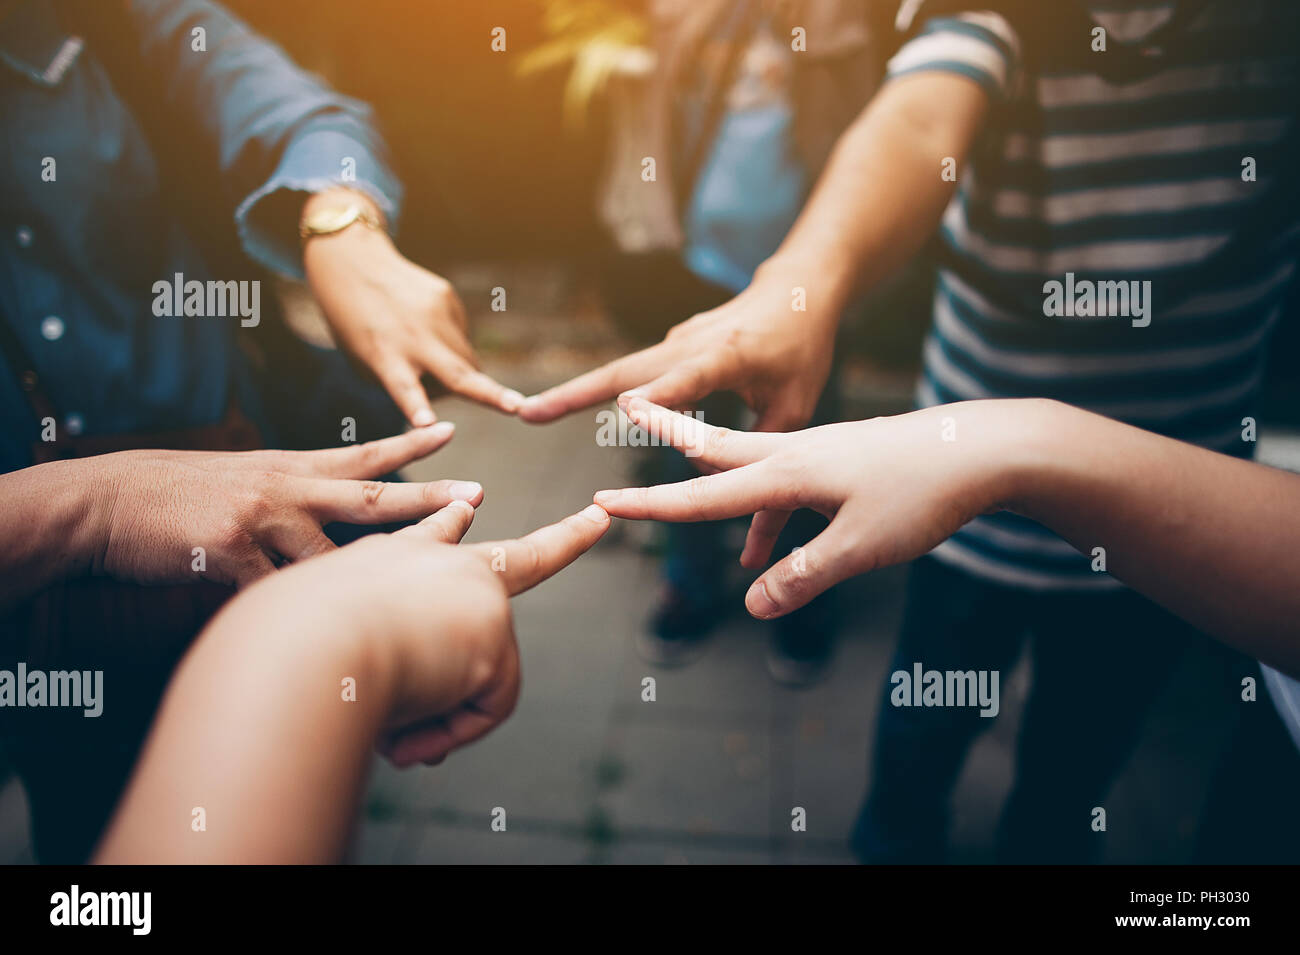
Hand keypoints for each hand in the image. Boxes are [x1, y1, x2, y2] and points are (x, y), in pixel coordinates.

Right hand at [93, 423, 482, 586]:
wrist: (106, 501)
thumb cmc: (177, 496)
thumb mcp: (244, 479)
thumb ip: (292, 491)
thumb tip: (333, 506)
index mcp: (290, 469)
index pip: (362, 454)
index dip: (410, 444)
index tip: (453, 434)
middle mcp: (285, 488)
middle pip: (371, 496)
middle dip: (428, 498)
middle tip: (479, 495)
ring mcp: (260, 520)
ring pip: (330, 557)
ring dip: (361, 584)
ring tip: (402, 600)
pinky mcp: (231, 553)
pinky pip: (276, 593)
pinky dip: (292, 615)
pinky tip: (303, 632)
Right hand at [232, 500, 612, 766]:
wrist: (298, 648)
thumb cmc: (292, 659)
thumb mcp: (338, 673)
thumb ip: (385, 701)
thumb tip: (425, 742)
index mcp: (388, 562)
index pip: (428, 534)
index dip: (448, 522)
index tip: (469, 506)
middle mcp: (436, 562)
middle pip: (512, 560)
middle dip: (567, 537)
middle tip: (599, 516)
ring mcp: (473, 589)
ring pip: (482, 681)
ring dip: (438, 720)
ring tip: (391, 725)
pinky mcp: (492, 627)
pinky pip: (484, 709)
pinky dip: (449, 732)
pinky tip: (411, 728)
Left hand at [303, 191, 523, 424]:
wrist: (354, 265)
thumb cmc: (358, 329)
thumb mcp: (368, 363)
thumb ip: (407, 384)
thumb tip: (454, 392)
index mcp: (385, 358)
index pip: (402, 388)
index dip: (418, 408)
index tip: (427, 425)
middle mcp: (413, 337)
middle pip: (458, 373)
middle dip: (491, 394)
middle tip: (518, 407)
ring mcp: (435, 314)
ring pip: (467, 360)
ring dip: (460, 373)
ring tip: (428, 362)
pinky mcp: (447, 298)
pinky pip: (461, 336)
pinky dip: (449, 345)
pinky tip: (425, 329)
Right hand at [517, 260, 839, 431]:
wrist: (793, 291)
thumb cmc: (800, 351)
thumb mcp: (796, 407)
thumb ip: (762, 455)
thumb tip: (733, 520)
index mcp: (731, 353)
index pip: (692, 375)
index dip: (661, 395)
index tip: (624, 411)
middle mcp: (693, 342)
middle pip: (629, 370)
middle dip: (578, 392)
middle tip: (530, 413)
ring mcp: (676, 341)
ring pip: (620, 370)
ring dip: (573, 391)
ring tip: (529, 413)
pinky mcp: (669, 346)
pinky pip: (631, 373)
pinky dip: (595, 389)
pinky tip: (558, 406)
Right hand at [594, 397, 1027, 618]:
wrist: (984, 448)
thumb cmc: (924, 494)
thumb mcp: (863, 547)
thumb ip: (804, 576)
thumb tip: (752, 605)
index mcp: (788, 473)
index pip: (703, 496)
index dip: (651, 508)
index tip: (602, 503)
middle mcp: (794, 453)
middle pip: (713, 447)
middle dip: (665, 434)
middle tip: (625, 408)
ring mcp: (819, 449)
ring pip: (747, 451)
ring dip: (706, 451)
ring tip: (677, 442)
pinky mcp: (841, 456)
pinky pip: (783, 468)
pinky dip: (758, 481)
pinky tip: (769, 509)